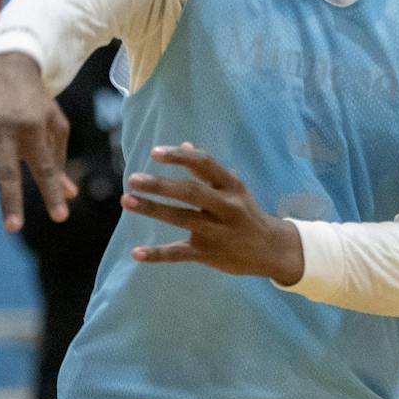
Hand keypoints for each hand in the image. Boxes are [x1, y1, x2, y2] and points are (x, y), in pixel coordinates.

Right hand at [0, 52, 75, 232]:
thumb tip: (70, 194)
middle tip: (13, 228)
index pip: (45, 168)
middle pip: (8, 172)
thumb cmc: (36, 104)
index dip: (53, 191)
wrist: (7, 68)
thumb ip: (57, 160)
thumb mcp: (55, 126)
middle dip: (10, 200)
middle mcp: (6, 130)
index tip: (61, 216)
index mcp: (34, 130)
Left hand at [123, 143, 304, 283]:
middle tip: (133, 179)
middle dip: (160, 185)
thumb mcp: (233, 187)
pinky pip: (180, 253)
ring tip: (127, 201)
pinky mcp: (208, 253)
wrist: (271, 249)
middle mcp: (226, 206)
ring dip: (153, 209)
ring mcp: (217, 231)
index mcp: (231, 185)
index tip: (155, 153)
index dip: (180, 157)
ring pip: (181, 219)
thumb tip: (184, 144)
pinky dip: (157, 254)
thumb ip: (206, 170)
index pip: (204, 164)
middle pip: (191, 192)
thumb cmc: (246, 212)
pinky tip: (136, 253)